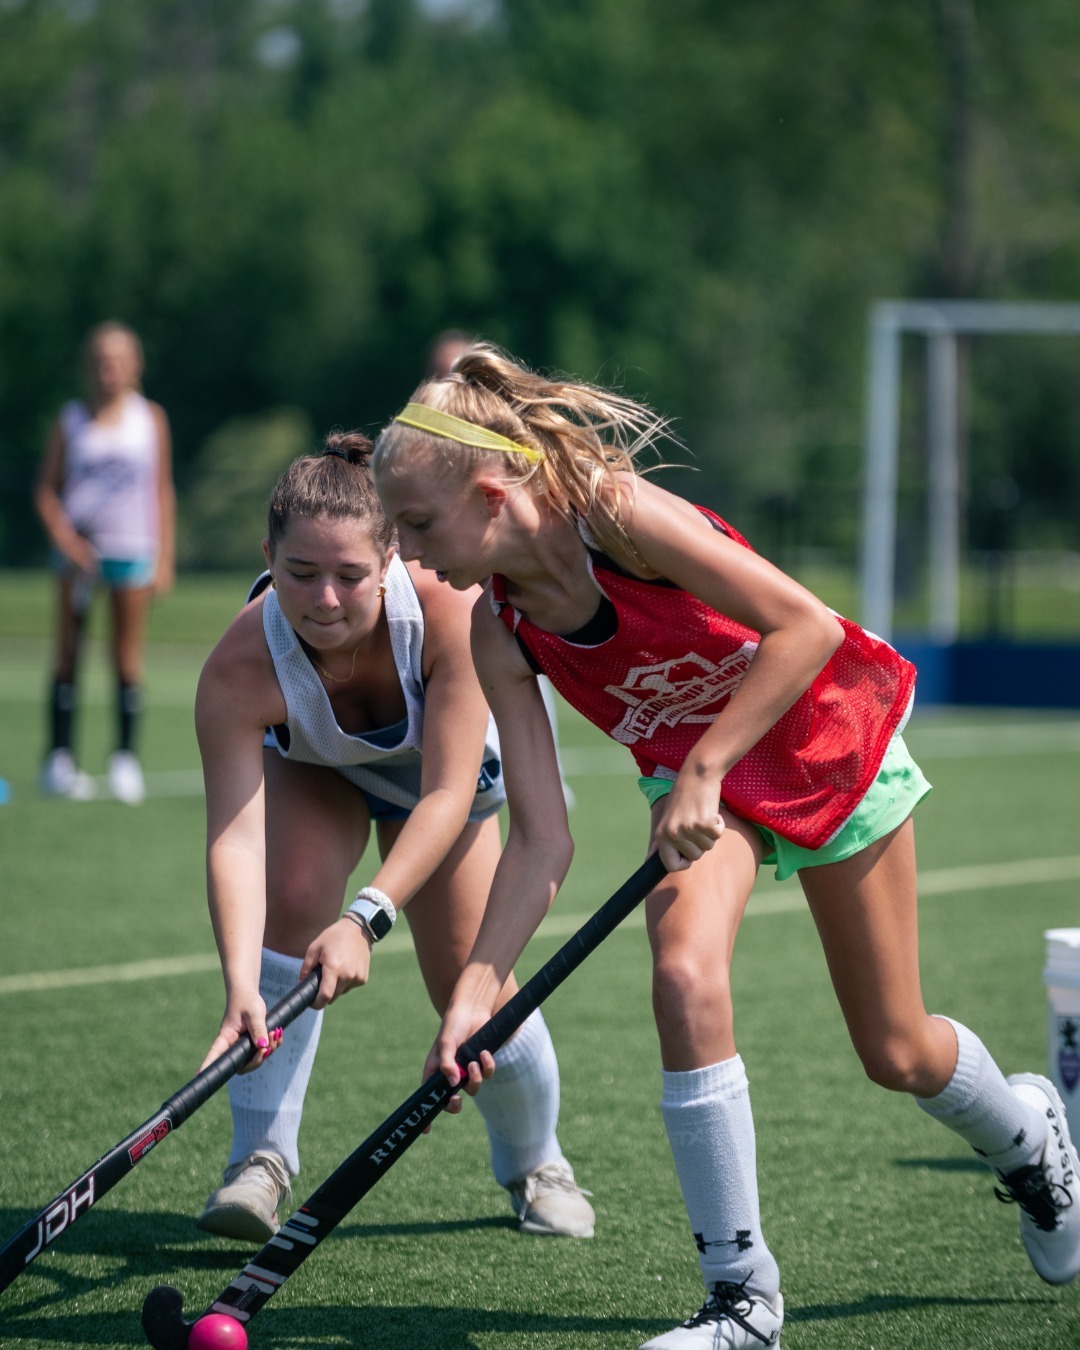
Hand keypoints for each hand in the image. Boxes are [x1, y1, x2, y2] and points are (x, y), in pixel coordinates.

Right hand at [199, 990, 280, 1074]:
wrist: (247, 993)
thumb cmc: (246, 1000)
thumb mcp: (253, 1013)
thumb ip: (258, 1029)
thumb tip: (263, 1047)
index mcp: (226, 1038)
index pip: (215, 1055)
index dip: (208, 1066)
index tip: (198, 1076)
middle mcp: (232, 1045)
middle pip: (242, 1065)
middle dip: (258, 1059)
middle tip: (268, 1047)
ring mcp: (242, 1045)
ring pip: (255, 1058)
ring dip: (269, 1049)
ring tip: (275, 1032)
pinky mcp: (252, 1043)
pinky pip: (263, 1051)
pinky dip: (273, 1044)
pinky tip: (277, 1033)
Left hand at [301, 918, 372, 1009]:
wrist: (358, 929)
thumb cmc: (333, 937)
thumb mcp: (315, 948)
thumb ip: (306, 968)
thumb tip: (300, 984)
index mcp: (334, 968)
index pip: (325, 996)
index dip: (316, 1003)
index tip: (311, 1003)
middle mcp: (347, 976)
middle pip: (332, 997)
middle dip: (324, 993)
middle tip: (321, 979)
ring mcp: (357, 978)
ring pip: (341, 992)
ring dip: (336, 986)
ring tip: (336, 968)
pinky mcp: (363, 979)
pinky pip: (349, 987)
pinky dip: (345, 982)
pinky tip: (346, 967)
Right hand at [422, 1001, 496, 1124]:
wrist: (473, 1008)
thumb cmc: (453, 1025)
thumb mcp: (445, 1043)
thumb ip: (447, 1064)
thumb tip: (453, 1086)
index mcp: (436, 1071)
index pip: (429, 1097)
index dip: (427, 1114)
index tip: (426, 1131)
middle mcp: (451, 1074)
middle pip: (451, 1101)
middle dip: (454, 1104)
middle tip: (456, 1099)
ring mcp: (467, 1070)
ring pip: (473, 1089)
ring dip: (474, 1079)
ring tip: (473, 1063)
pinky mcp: (483, 1063)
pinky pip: (487, 1074)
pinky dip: (487, 1066)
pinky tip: (484, 1054)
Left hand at [653, 772, 725, 871]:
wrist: (696, 775)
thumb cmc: (683, 797)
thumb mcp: (668, 819)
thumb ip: (664, 840)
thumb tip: (649, 860)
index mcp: (662, 835)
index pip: (671, 865)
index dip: (684, 862)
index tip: (688, 853)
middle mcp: (674, 834)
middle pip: (695, 856)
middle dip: (700, 843)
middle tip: (695, 823)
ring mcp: (689, 829)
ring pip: (708, 847)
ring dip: (709, 833)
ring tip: (702, 815)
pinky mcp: (705, 824)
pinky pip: (718, 835)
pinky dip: (719, 825)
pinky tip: (711, 812)